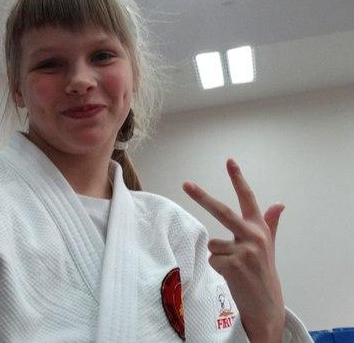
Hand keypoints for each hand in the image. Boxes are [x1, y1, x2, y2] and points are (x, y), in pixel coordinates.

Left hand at [182, 159, 284, 342]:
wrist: (267, 304)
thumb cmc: (263, 272)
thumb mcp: (269, 246)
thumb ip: (270, 223)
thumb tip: (280, 204)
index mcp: (260, 229)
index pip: (248, 199)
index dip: (238, 179)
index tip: (229, 161)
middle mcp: (253, 235)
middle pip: (222, 210)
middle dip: (201, 196)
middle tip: (186, 184)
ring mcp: (244, 250)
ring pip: (214, 244)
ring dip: (219, 256)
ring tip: (235, 268)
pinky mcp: (234, 264)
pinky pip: (213, 259)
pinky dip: (219, 268)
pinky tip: (233, 276)